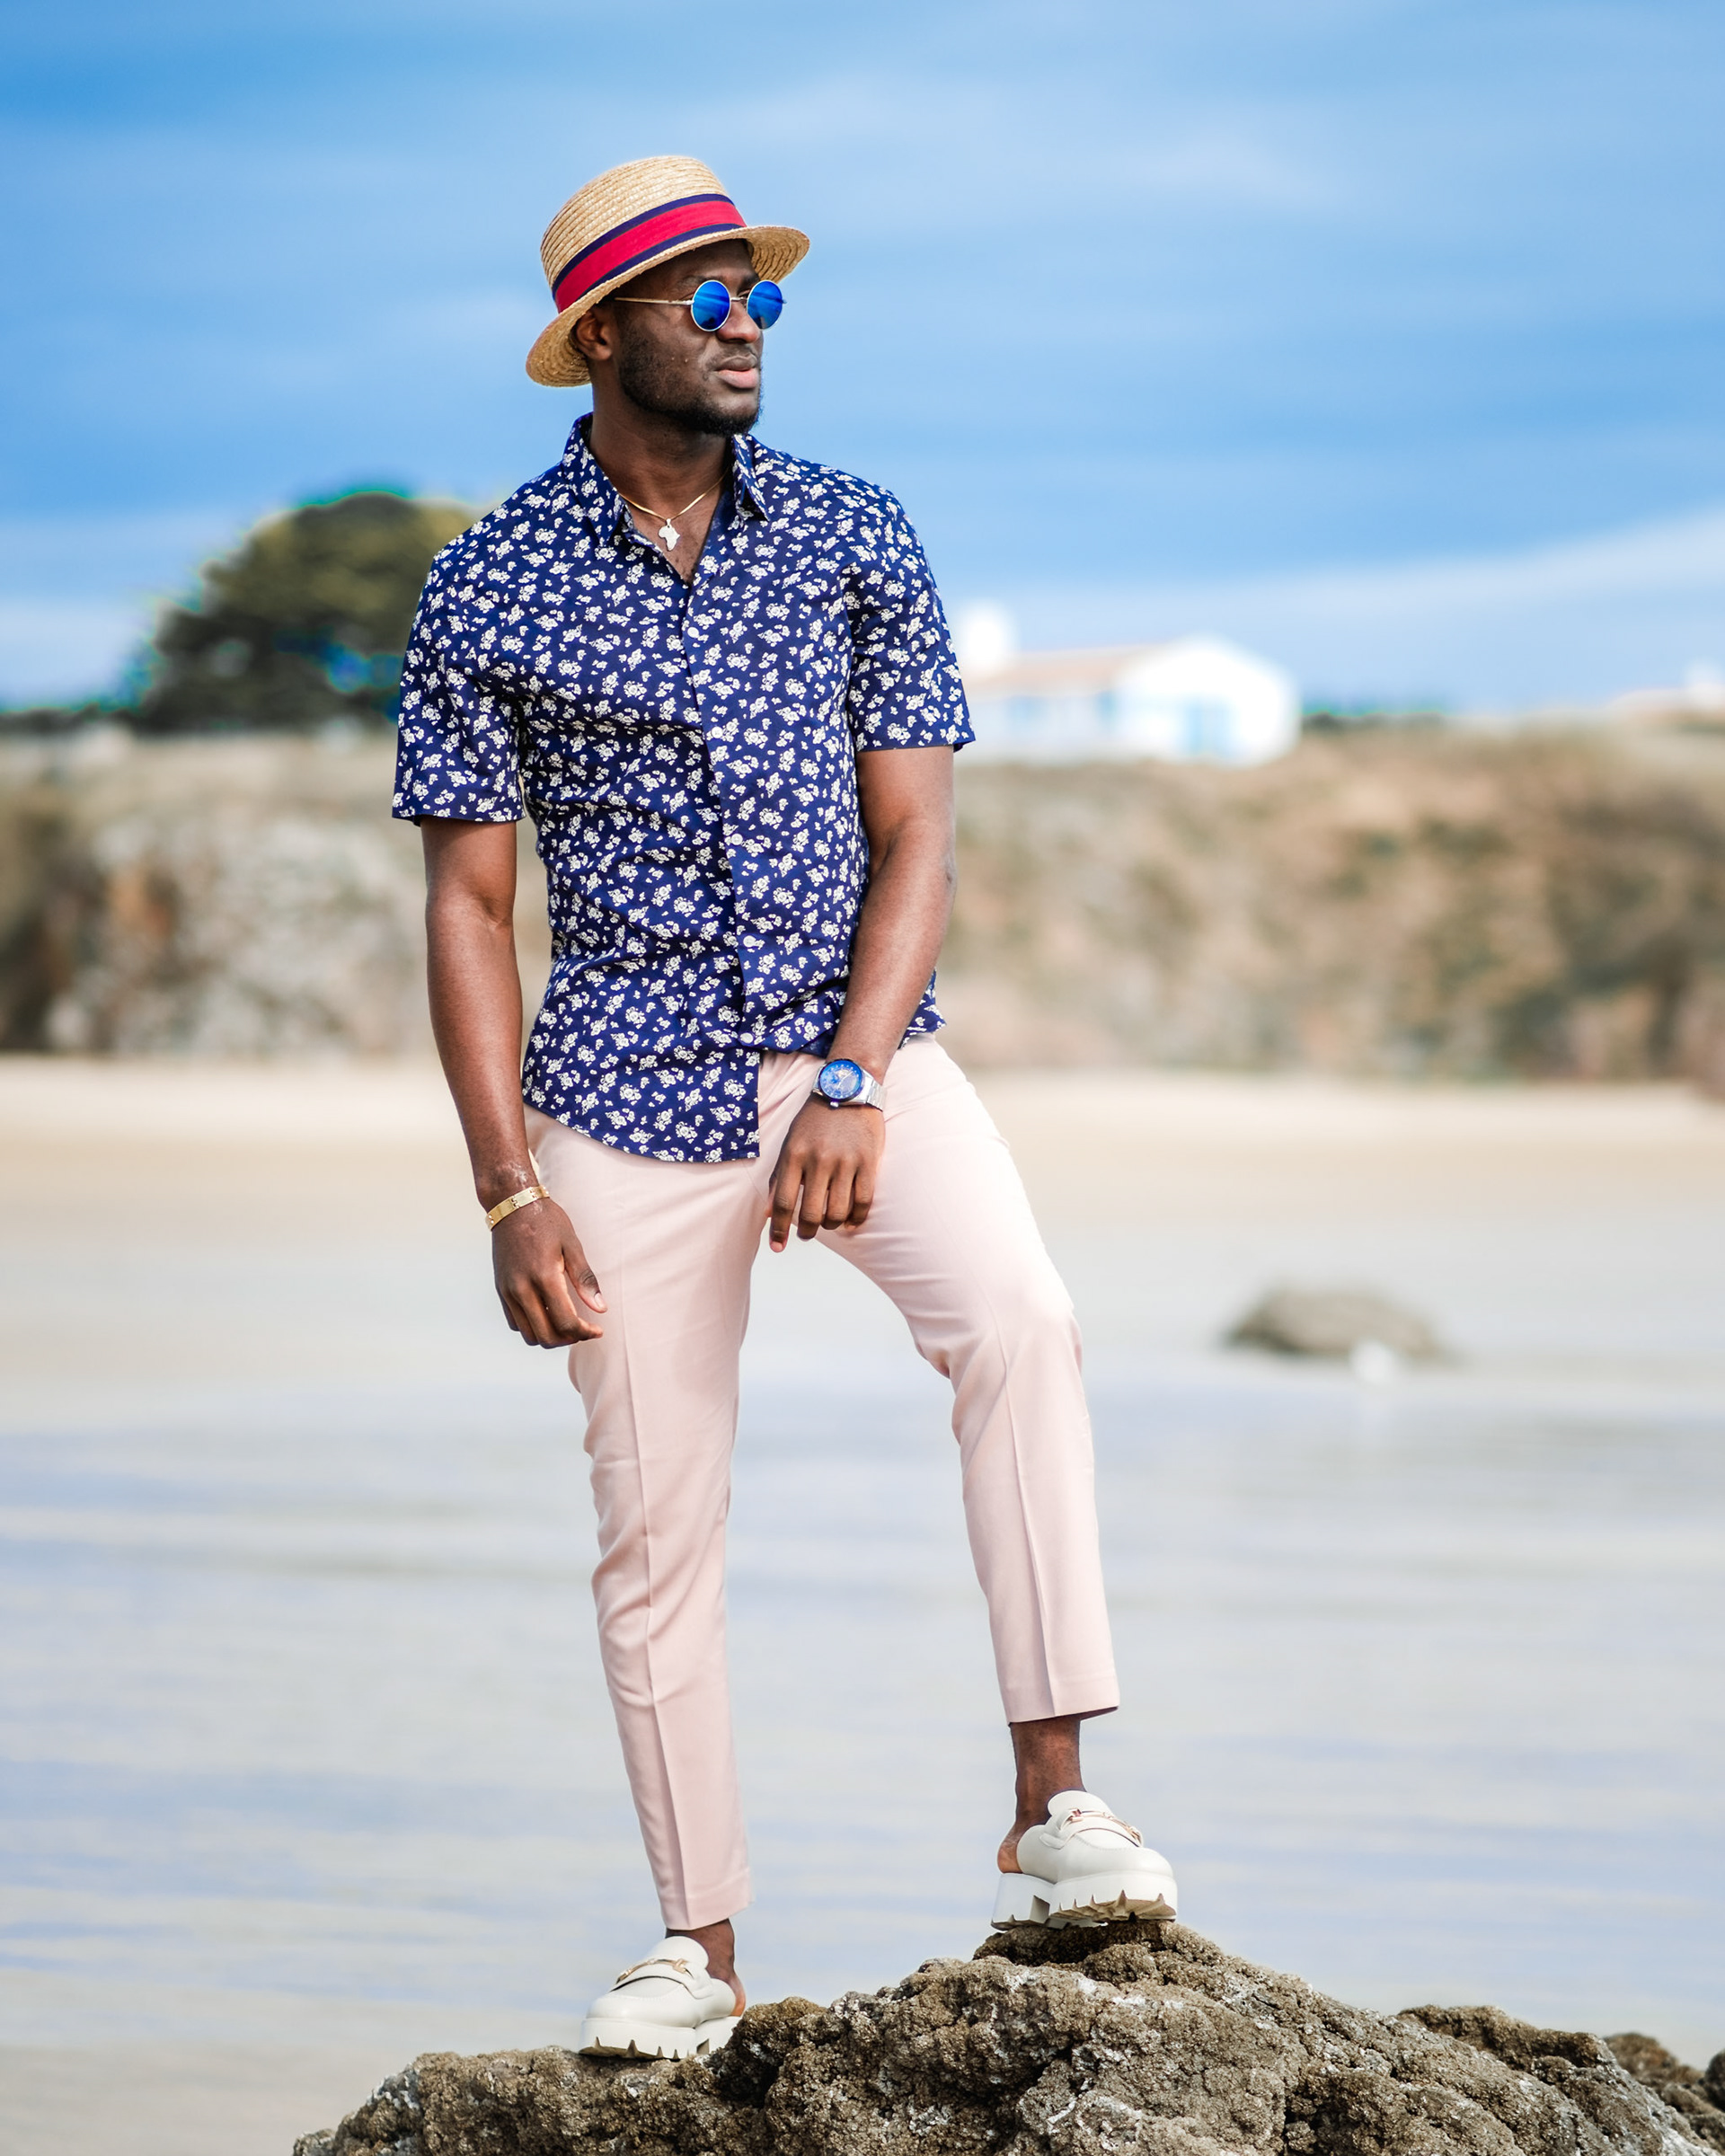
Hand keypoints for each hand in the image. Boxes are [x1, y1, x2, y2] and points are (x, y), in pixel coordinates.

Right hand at [489, 1197, 606, 1345]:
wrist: (512, 1205)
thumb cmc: (547, 1221)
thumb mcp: (572, 1245)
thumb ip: (585, 1279)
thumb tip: (600, 1308)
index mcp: (544, 1277)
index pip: (565, 1322)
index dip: (585, 1333)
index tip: (597, 1330)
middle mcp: (522, 1289)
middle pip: (546, 1336)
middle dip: (569, 1339)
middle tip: (584, 1330)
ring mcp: (508, 1291)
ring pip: (528, 1334)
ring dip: (550, 1337)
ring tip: (567, 1325)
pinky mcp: (501, 1290)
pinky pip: (515, 1323)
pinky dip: (533, 1327)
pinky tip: (548, 1314)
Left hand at [768, 1097, 883, 1250]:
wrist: (848, 1089)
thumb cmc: (814, 1120)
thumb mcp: (789, 1143)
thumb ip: (779, 1177)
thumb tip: (768, 1213)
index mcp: (794, 1154)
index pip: (782, 1202)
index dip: (778, 1229)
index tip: (777, 1247)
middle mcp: (819, 1159)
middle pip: (810, 1213)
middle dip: (806, 1232)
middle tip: (806, 1234)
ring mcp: (846, 1162)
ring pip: (838, 1212)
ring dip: (830, 1225)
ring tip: (827, 1223)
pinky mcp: (869, 1162)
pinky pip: (863, 1202)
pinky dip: (856, 1218)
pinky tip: (850, 1222)